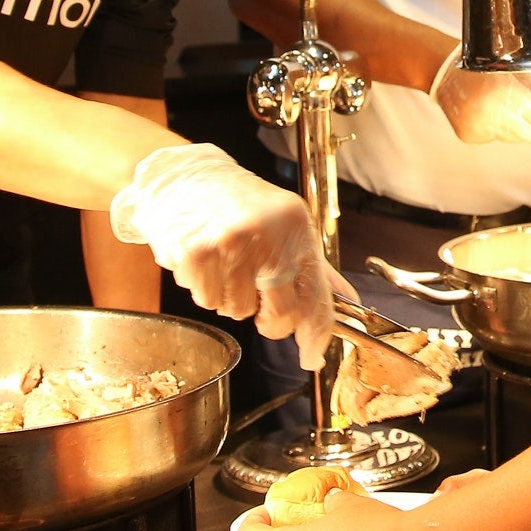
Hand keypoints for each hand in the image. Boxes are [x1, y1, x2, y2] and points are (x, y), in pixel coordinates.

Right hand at [108, 144, 334, 368]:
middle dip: (269, 321)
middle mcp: (267, 236)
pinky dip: (204, 288)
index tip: (312, 356)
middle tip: (255, 299)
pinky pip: (206, 300)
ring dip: (230, 297)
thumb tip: (348, 301)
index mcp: (296, 227)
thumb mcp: (285, 225)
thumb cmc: (237, 203)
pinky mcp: (196, 254)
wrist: (182, 174)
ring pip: (237, 311)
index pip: (315, 297)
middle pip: (280, 315)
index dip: (315, 336)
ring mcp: (230, 245)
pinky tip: (204, 260)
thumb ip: (315, 267)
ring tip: (224, 262)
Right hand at [429, 47, 530, 143]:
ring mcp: (480, 127)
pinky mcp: (469, 136)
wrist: (445, 72)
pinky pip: (493, 138)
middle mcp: (494, 113)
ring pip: (512, 138)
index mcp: (508, 93)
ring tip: (497, 106)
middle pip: (529, 134)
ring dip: (512, 126)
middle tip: (527, 112)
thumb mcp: (514, 72)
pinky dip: (493, 129)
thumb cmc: (485, 67)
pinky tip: (482, 112)